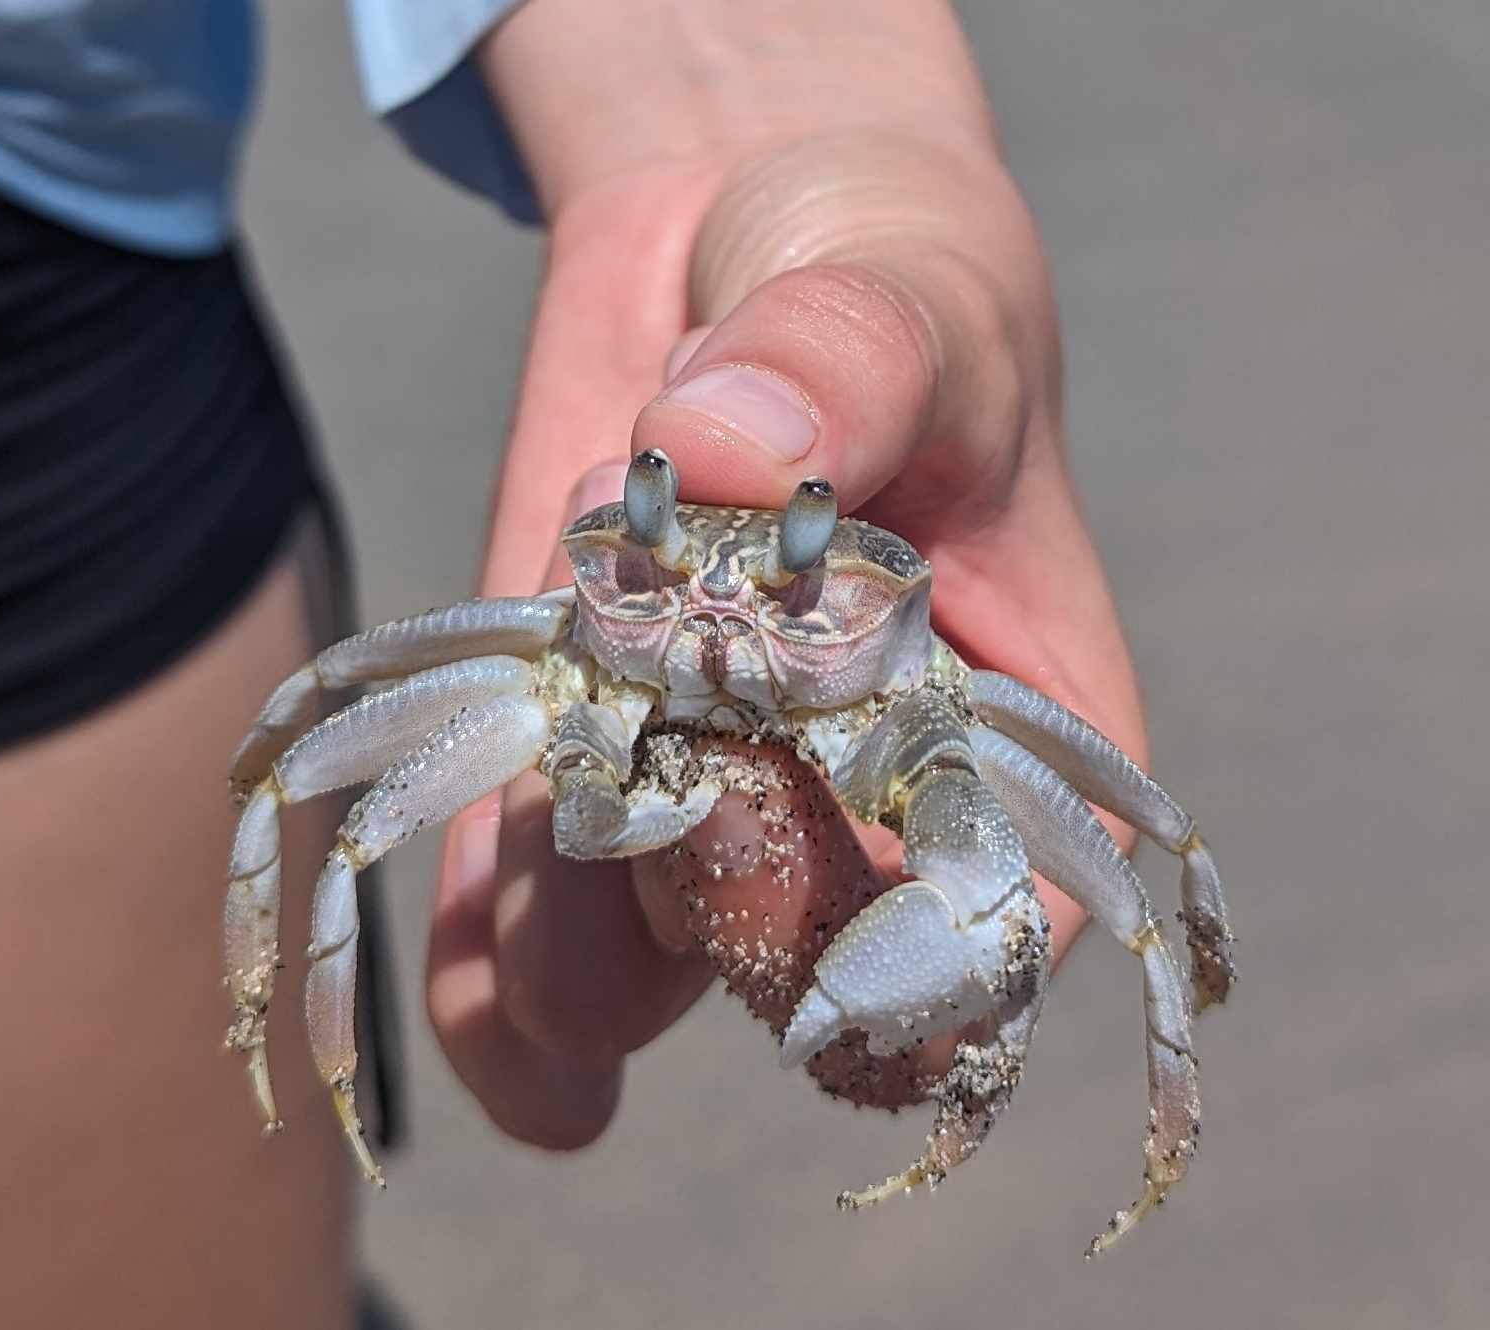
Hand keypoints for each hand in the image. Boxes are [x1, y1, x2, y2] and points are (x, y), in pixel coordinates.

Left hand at [425, 0, 1151, 1146]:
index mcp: (1019, 745)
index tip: (773, 789)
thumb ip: (850, 363)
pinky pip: (519, 928)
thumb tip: (723, 446)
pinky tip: (470, 987)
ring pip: (632, 972)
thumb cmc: (894, 280)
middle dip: (697, 889)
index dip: (879, 928)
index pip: (977, 933)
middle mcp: (866, 812)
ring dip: (564, 929)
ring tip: (553, 772)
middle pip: (786, 969)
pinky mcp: (577, 762)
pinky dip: (481, 971)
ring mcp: (711, 804)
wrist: (749, 250)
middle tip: (654, 700)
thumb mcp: (912, 288)